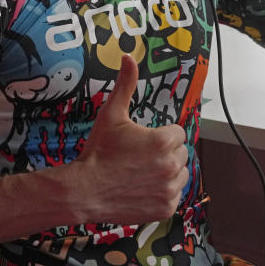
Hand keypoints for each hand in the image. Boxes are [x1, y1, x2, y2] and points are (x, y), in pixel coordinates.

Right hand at [68, 54, 188, 223]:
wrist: (83, 191)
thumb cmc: (98, 152)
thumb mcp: (112, 114)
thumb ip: (126, 84)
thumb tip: (128, 57)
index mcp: (165, 140)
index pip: (178, 134)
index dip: (161, 136)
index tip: (143, 143)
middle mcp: (172, 165)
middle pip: (180, 153)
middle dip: (165, 154)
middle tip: (140, 158)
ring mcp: (170, 188)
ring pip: (180, 174)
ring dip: (167, 173)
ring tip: (142, 173)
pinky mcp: (166, 208)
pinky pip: (174, 195)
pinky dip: (162, 193)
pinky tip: (142, 188)